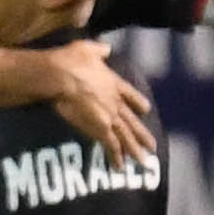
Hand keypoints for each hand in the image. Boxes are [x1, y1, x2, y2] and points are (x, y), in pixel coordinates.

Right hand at [43, 40, 155, 166]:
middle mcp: (115, 102)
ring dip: (135, 150)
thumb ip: (99, 50)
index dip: (139, 103)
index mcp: (114, 82)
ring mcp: (109, 116)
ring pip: (126, 136)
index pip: (131, 95)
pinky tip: (121, 167)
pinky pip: (111, 145)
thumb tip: (107, 48)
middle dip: (143, 135)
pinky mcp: (99, 128)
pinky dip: (116, 156)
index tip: (146, 110)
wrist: (60, 77)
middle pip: (133, 121)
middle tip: (153, 147)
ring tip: (144, 162)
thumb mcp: (87, 48)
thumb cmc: (70, 60)